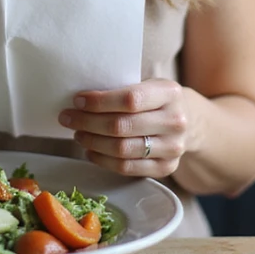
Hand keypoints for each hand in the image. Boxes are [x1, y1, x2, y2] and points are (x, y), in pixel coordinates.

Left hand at [58, 79, 190, 177]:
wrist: (187, 121)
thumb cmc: (154, 100)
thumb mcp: (146, 85)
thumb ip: (121, 89)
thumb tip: (79, 99)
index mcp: (170, 92)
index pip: (130, 99)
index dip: (99, 102)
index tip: (77, 101)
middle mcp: (176, 121)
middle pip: (122, 126)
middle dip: (87, 122)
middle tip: (67, 118)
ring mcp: (173, 148)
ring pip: (122, 149)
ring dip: (92, 142)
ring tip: (77, 134)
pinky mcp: (166, 168)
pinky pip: (127, 168)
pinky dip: (103, 160)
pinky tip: (90, 151)